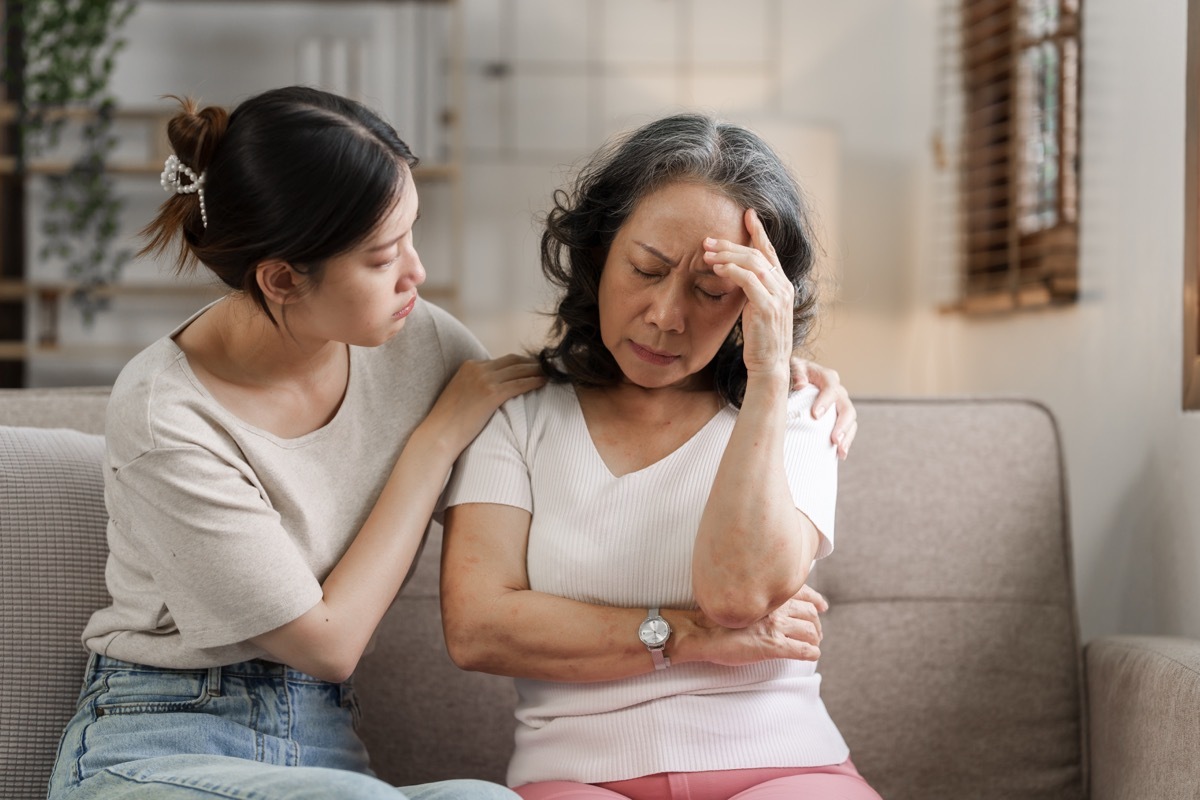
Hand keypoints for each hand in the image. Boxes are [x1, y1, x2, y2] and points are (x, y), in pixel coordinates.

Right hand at [421, 354, 544, 453]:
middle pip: (513, 360)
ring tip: (550, 374)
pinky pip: (519, 384)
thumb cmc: (449, 422)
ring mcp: (484, 380)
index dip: (520, 363)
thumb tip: (491, 392)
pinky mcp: (491, 394)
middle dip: (532, 363)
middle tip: (547, 368)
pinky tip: (544, 383)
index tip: (533, 367)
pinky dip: (534, 381)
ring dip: (537, 370)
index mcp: (469, 366)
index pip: (502, 360)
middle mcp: (477, 368)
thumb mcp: (461, 395)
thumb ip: (475, 386)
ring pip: (519, 370)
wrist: (439, 434)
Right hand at [692, 584, 827, 666]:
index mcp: (767, 595)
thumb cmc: (715, 618)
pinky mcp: (773, 646)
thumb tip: (767, 604)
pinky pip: (802, 650)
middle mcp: (775, 608)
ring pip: (810, 632)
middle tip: (816, 632)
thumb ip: (757, 600)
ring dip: (815, 639)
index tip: (822, 606)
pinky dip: (811, 653)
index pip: (802, 592)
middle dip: (816, 624)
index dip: (816, 600)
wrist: (701, 632)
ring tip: (813, 644)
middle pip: (810, 613)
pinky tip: (811, 655)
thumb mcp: (739, 600)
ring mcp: (775, 627)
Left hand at [704, 208, 793, 378]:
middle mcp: (783, 286)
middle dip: (730, 244)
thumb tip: (734, 273)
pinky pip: (749, 280)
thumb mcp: (756, 309)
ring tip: (706, 254)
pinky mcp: (767, 307)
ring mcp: (778, 296)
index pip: (770, 251)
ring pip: (753, 263)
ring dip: (727, 255)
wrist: (769, 365)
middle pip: (757, 253)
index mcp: (782, 284)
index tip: (747, 214)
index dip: (759, 231)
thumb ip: (751, 290)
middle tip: (707, 240)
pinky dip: (732, 271)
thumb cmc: (760, 340)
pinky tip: (717, 269)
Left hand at [789, 357, 855, 459]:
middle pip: (846, 407)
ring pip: (850, 420)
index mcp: (827, 378)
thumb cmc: (791, 374)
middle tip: (834, 439)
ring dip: (847, 436)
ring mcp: (840, 406)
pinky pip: (848, 430)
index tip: (816, 415)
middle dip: (842, 424)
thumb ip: (797, 373)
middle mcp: (837, 391)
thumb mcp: (792, 368)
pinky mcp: (838, 419)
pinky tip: (841, 455)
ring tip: (840, 450)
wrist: (793, 381)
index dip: (825, 401)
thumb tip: (800, 384)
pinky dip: (846, 442)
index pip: (830, 388)